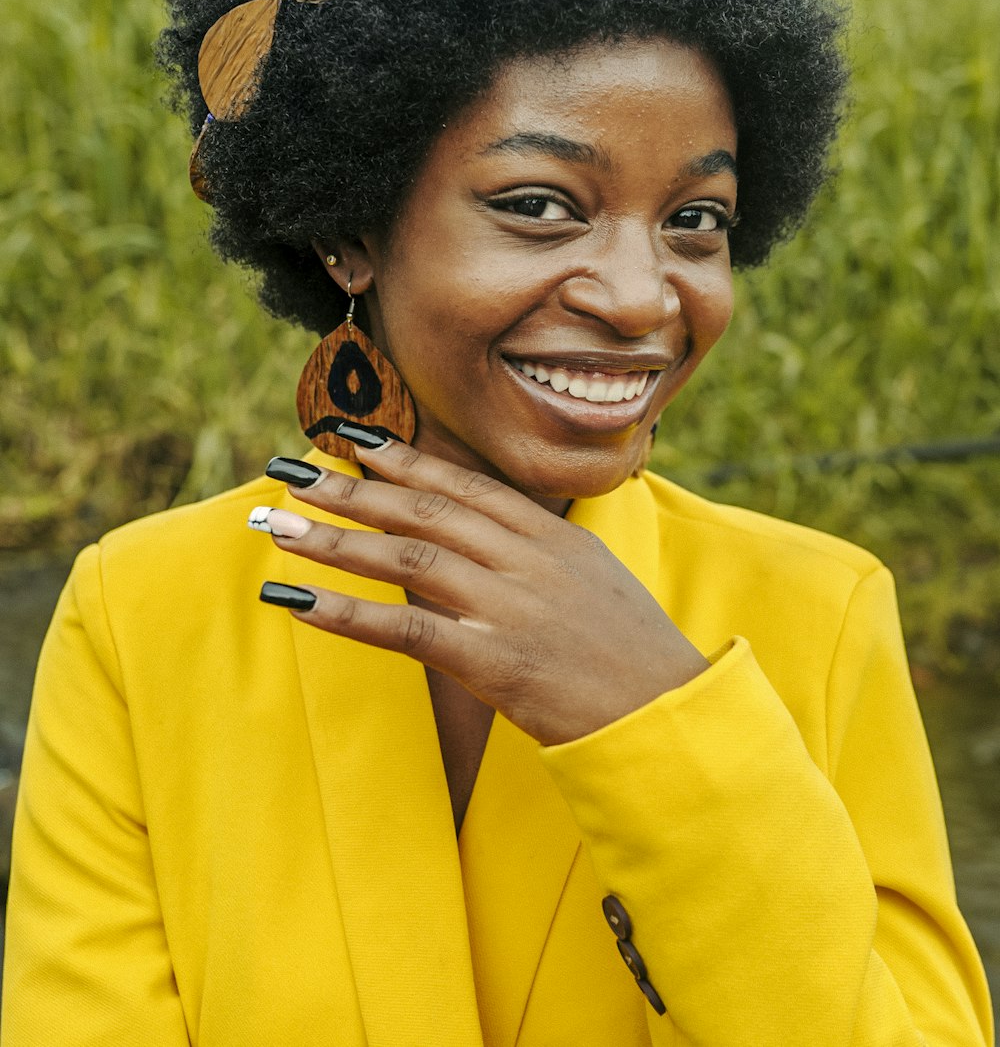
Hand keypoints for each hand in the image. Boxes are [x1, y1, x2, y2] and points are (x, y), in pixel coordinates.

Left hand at [256, 441, 709, 745]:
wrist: (670, 719)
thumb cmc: (634, 657)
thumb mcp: (595, 582)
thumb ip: (541, 554)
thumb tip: (492, 533)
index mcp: (552, 537)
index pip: (465, 486)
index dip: (405, 461)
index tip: (356, 438)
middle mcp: (527, 560)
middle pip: (425, 512)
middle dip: (354, 488)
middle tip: (293, 469)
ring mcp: (510, 608)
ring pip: (408, 560)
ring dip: (336, 540)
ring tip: (278, 525)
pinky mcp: (495, 663)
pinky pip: (408, 631)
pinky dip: (349, 613)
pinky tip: (300, 600)